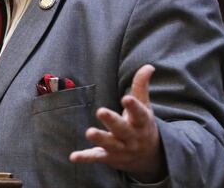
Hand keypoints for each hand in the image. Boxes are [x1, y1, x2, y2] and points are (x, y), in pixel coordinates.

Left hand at [69, 64, 165, 182]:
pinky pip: (96, 157)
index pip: (140, 114)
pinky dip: (85, 158)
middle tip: (101, 111)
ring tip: (89, 132)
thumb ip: (141, 86)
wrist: (149, 158)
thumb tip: (149, 66)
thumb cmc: (142, 125)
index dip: (134, 106)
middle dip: (112, 121)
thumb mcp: (145, 107)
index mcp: (141, 123)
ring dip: (100, 138)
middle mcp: (132, 137)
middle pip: (122, 129)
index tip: (127, 98)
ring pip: (110, 144)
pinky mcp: (109, 157)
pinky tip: (73, 157)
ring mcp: (121, 149)